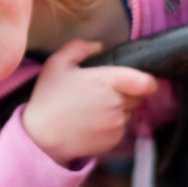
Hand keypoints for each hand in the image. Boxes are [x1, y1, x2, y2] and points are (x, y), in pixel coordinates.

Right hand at [22, 40, 156, 165]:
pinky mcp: (114, 140)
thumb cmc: (48, 98)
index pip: (145, 82)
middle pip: (137, 95)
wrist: (41, 137)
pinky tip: (92, 122)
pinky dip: (112, 124)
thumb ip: (80, 48)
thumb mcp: (57, 63)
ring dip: (118, 108)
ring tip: (93, 108)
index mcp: (106, 81)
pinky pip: (121, 127)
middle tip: (101, 92)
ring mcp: (117, 123)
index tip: (137, 80)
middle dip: (126, 92)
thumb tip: (100, 46)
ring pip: (129, 111)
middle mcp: (117, 103)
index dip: (146, 80)